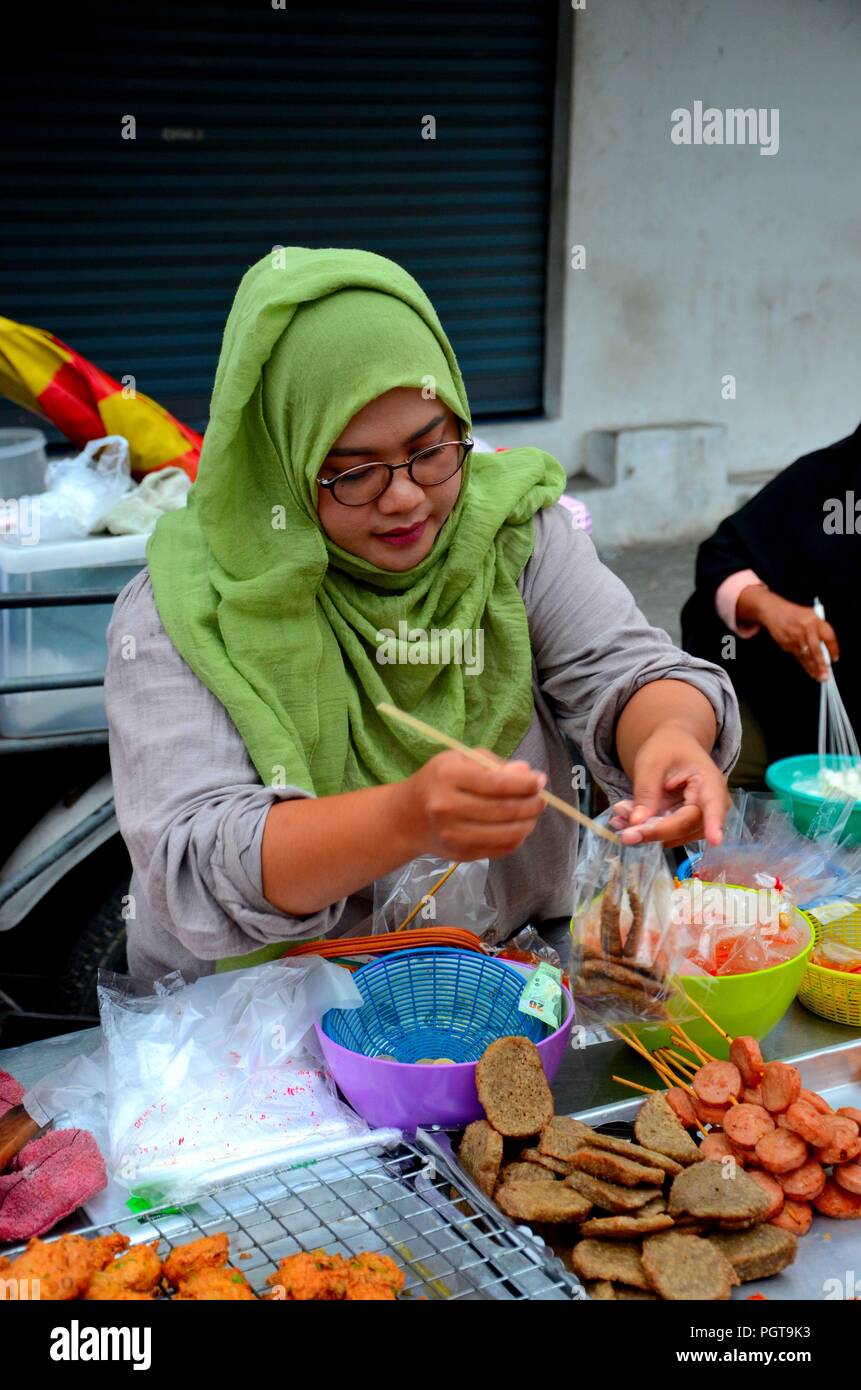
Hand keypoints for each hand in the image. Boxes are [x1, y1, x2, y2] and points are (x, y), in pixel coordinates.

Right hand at [400, 749, 546, 860]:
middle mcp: (447, 807)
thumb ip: (493, 764)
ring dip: (528, 823)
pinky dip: (516, 838)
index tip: (540, 780)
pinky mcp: (460, 854)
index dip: (525, 783)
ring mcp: (453, 834)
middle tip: (542, 799)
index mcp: (447, 776)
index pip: (496, 783)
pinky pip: (500, 849)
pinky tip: (518, 827)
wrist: (407, 817)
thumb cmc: (438, 781)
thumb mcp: (459, 760)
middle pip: (503, 809)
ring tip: (533, 813)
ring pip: (506, 833)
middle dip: (531, 804)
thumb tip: (527, 772)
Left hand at [610, 728, 729, 846]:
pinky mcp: (682, 825)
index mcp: (709, 781)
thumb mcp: (651, 762)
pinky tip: (624, 819)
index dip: (714, 824)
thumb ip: (646, 791)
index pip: (713, 806)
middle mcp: (710, 805)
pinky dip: (643, 829)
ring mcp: (698, 818)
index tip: (715, 840)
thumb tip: (637, 822)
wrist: (673, 746)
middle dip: (653, 830)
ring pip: (672, 835)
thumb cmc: (666, 748)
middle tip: (625, 833)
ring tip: (620, 813)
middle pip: (685, 825)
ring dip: (644, 830)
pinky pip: (664, 834)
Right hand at [738, 586, 838, 681]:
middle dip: (821, 664)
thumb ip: (820, 630)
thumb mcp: (811, 615)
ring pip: (806, 656)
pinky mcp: (786, 644)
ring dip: (813, 668)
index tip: (834, 658)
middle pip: (816, 650)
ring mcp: (795, 637)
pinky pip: (798, 657)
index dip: (833, 649)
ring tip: (819, 677)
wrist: (773, 611)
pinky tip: (810, 671)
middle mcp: (805, 629)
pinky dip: (805, 665)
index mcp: (815, 620)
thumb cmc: (794, 614)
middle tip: (826, 675)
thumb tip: (828, 649)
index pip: (828, 637)